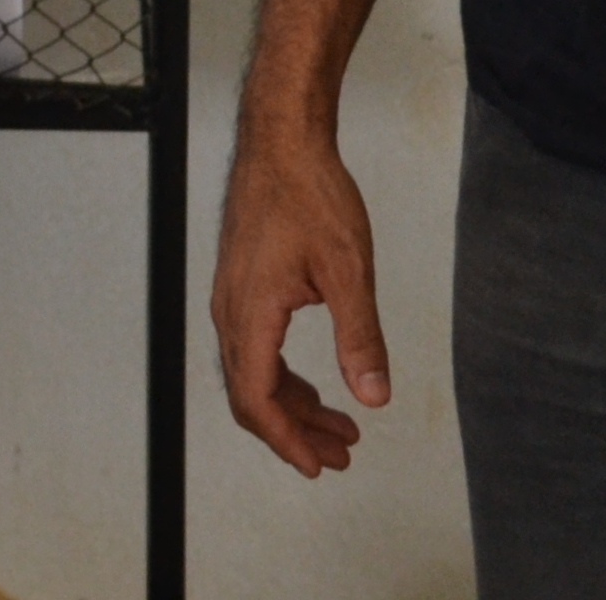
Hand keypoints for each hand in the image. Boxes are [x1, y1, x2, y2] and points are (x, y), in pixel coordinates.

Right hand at [214, 128, 389, 475]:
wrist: (282, 141)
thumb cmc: (310, 192)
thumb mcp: (349, 269)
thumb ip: (360, 338)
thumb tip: (374, 397)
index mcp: (251, 312)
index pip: (257, 398)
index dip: (287, 440)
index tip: (319, 465)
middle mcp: (231, 310)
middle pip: (251, 394)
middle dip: (295, 431)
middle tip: (341, 455)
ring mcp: (233, 297)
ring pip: (252, 372)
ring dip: (293, 405)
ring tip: (339, 425)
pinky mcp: (242, 285)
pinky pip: (254, 348)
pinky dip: (284, 376)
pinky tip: (316, 381)